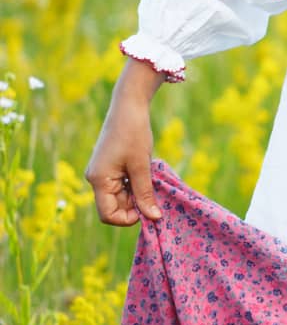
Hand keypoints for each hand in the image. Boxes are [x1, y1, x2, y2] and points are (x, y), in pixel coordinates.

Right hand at [84, 88, 162, 226]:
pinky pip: (121, 186)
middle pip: (114, 207)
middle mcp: (95, 179)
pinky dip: (134, 185)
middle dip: (134, 205)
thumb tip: (153, 218)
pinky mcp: (109, 167)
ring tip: (149, 178)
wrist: (129, 106)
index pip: (108, 215)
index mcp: (98, 180)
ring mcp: (101, 173)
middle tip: (152, 191)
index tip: (147, 208)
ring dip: (136, 194)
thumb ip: (145, 194)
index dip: (128, 218)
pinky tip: (145, 173)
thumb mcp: (142, 166)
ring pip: (119, 197)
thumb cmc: (134, 133)